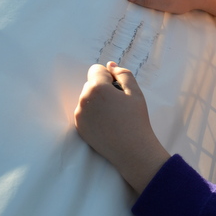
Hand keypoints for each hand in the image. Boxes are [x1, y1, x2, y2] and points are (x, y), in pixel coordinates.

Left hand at [74, 61, 169, 193]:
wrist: (132, 149)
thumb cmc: (136, 119)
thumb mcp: (136, 92)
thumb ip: (123, 74)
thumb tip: (110, 66)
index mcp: (97, 88)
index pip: (96, 69)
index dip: (109, 76)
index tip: (120, 89)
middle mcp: (84, 99)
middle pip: (91, 84)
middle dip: (103, 88)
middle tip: (119, 103)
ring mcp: (79, 114)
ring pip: (87, 98)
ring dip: (98, 101)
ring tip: (114, 115)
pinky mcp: (79, 127)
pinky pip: (85, 112)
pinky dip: (94, 113)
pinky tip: (107, 123)